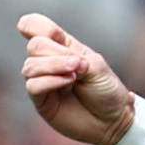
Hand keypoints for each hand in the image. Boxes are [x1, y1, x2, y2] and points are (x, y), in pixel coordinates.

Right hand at [16, 13, 138, 144]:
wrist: (114, 119)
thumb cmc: (107, 89)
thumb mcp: (94, 64)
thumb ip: (68, 54)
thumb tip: (41, 47)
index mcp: (62, 48)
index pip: (37, 29)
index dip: (34, 25)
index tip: (45, 31)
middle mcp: (49, 63)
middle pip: (34, 46)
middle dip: (55, 52)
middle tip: (78, 63)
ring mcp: (44, 82)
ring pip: (30, 66)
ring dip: (54, 66)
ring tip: (76, 74)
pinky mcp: (42, 102)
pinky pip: (33, 86)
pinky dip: (49, 81)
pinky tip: (67, 83)